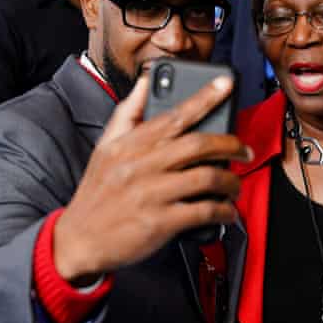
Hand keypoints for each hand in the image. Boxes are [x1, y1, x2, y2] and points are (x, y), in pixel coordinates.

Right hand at [54, 75, 251, 283]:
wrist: (78, 240)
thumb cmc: (97, 193)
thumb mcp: (104, 148)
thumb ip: (128, 113)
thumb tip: (145, 82)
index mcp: (129, 144)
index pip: (173, 115)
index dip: (204, 98)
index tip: (226, 85)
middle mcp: (140, 165)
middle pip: (197, 144)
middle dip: (230, 144)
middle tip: (245, 150)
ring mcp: (151, 194)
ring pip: (205, 177)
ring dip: (230, 182)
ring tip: (235, 186)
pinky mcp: (159, 223)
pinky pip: (202, 211)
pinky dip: (222, 210)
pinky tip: (227, 211)